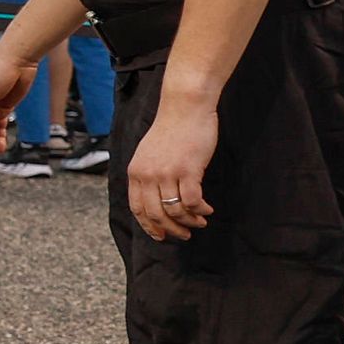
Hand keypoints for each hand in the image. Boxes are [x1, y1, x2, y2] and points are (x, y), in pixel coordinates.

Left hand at [128, 98, 219, 241]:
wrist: (185, 108)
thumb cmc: (172, 130)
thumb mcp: (148, 153)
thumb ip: (147, 174)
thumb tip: (154, 198)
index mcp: (135, 172)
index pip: (137, 208)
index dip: (149, 226)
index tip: (161, 236)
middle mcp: (148, 175)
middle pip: (155, 214)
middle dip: (171, 230)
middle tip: (184, 235)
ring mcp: (167, 173)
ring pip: (175, 210)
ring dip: (189, 221)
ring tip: (199, 223)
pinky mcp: (188, 170)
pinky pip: (193, 201)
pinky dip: (200, 210)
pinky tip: (207, 210)